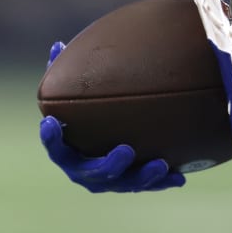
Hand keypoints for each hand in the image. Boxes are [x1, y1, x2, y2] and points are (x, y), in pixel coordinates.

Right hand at [40, 43, 185, 192]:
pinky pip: (147, 186)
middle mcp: (83, 172)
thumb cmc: (87, 112)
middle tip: (126, 150)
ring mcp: (108, 182)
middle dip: (109, 165)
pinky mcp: (130, 184)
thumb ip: (64, 73)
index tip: (52, 123)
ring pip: (124, 184)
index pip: (55, 148)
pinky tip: (179, 177)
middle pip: (93, 173)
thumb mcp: (77, 93)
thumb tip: (58, 46)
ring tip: (160, 164)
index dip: (52, 139)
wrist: (106, 140)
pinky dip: (163, 181)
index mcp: (66, 152)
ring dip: (142, 177)